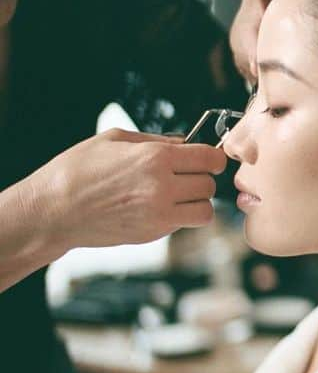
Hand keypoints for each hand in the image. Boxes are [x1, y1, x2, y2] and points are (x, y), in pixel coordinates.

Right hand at [27, 129, 228, 252]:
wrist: (51, 211)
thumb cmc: (76, 171)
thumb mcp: (114, 139)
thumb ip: (156, 140)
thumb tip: (185, 142)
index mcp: (155, 158)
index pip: (209, 158)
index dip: (212, 157)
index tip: (206, 159)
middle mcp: (161, 187)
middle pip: (209, 184)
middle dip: (202, 178)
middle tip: (186, 176)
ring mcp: (158, 214)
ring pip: (205, 209)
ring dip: (197, 202)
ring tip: (179, 195)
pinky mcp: (152, 233)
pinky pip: (184, 224)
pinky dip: (182, 217)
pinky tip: (162, 208)